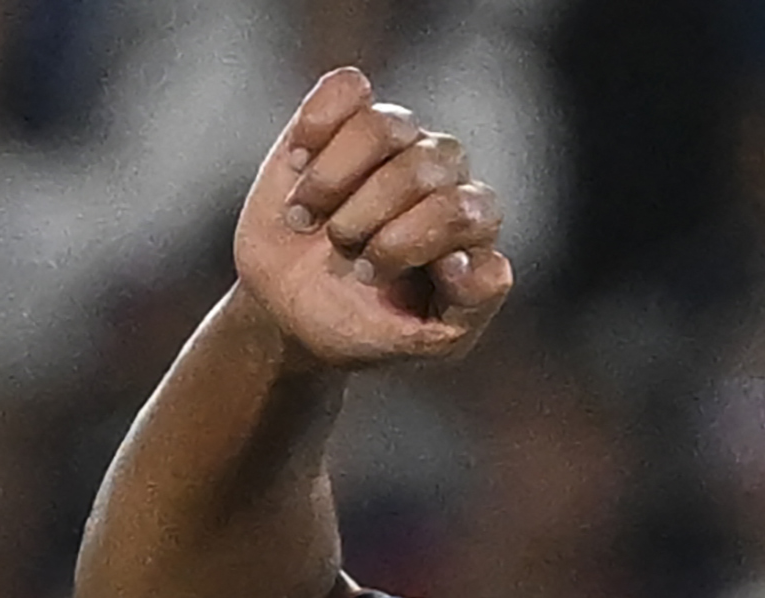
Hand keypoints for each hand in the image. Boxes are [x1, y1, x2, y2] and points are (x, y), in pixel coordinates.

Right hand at [232, 68, 512, 368]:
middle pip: (422, 170)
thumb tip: (465, 260)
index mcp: (473, 227)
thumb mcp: (423, 342)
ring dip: (333, 180)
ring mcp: (398, 143)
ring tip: (309, 218)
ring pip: (385, 127)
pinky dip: (316, 125)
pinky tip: (298, 162)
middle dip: (368, 220)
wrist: (290, 310)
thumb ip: (466, 308)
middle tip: (342, 254)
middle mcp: (445, 177)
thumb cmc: (365, 325)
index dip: (413, 241)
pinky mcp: (346, 117)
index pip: (465, 209)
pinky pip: (347, 88)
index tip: (373, 276)